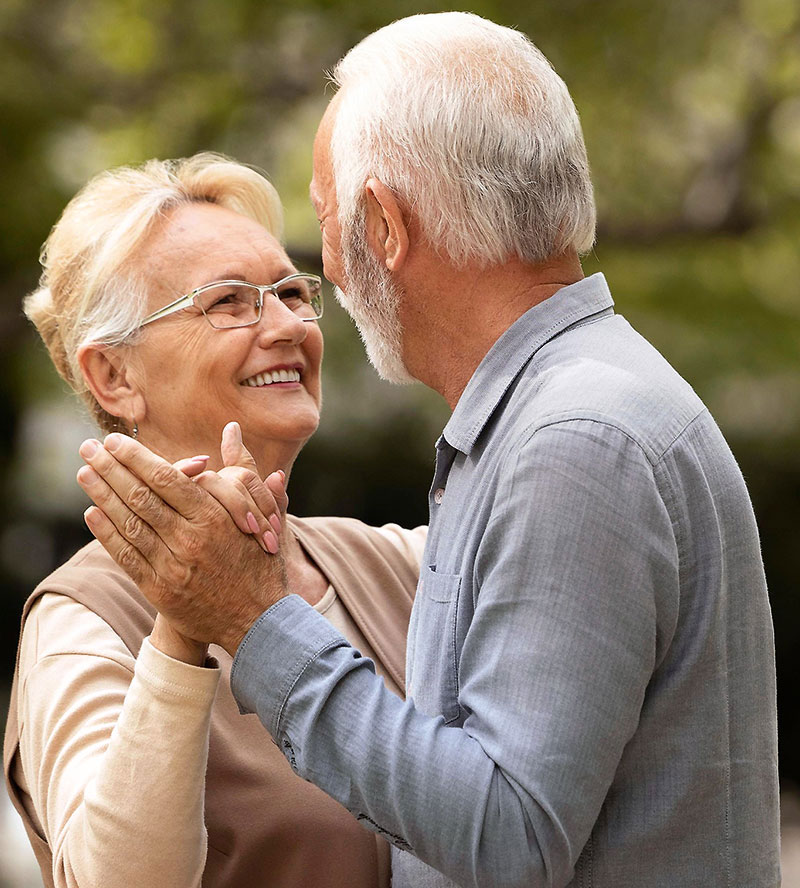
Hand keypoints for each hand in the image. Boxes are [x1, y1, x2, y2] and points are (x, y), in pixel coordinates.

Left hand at [77, 433, 288, 655]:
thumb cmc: (261, 559)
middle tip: (89, 448)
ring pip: (130, 524)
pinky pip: (127, 556)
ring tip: (84, 473)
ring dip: (102, 495)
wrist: (259, 620)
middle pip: (142, 496)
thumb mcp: (262, 511)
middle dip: (111, 469)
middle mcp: (191, 540)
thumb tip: (232, 429)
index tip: (115, 441)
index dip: (137, 457)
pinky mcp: (160, 591)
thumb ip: (244, 469)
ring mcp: (173, 567)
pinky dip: (107, 534)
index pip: (167, 478)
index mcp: (215, 517)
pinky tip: (93, 513)